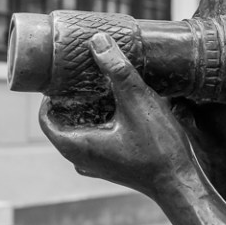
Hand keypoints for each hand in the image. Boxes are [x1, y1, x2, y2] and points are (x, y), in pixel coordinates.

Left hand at [39, 32, 197, 197]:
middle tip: (82, 76)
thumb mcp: (137, 102)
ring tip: (101, 87)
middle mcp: (81, 159)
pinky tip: (119, 108)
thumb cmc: (158, 149)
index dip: (50, 95)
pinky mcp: (113, 166)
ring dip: (86, 111)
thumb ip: (117, 70)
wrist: (180, 183)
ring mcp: (96, 166)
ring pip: (79, 133)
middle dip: (70, 99)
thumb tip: (98, 41)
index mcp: (77, 146)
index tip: (62, 76)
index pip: (45, 118)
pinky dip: (100, 123)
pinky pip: (95, 141)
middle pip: (62, 124)